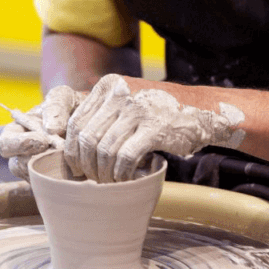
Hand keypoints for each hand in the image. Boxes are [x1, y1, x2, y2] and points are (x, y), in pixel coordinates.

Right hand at [0, 85, 81, 179]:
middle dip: (35, 160)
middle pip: (16, 166)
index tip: (43, 140)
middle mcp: (22, 154)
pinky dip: (63, 179)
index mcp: (17, 132)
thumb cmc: (72, 106)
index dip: (20, 144)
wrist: (94, 121)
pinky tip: (78, 168)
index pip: (5, 143)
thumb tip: (50, 129)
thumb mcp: (63, 98)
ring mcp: (37, 170)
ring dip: (52, 168)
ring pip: (34, 178)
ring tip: (72, 157)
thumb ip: (55, 107)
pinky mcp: (52, 182)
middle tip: (58, 152)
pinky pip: (52, 187)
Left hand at [64, 74, 245, 182]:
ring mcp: (137, 109)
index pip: (76, 121)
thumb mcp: (126, 102)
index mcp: (107, 86)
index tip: (75, 168)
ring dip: (104, 173)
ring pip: (104, 149)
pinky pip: (125, 157)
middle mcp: (119, 93)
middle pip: (86, 138)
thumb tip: (68, 141)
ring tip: (110, 182)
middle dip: (85, 165)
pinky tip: (126, 179)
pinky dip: (122, 173)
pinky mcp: (154, 127)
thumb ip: (101, 113)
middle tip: (91, 180)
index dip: (71, 150)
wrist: (200, 110)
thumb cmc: (158, 112)